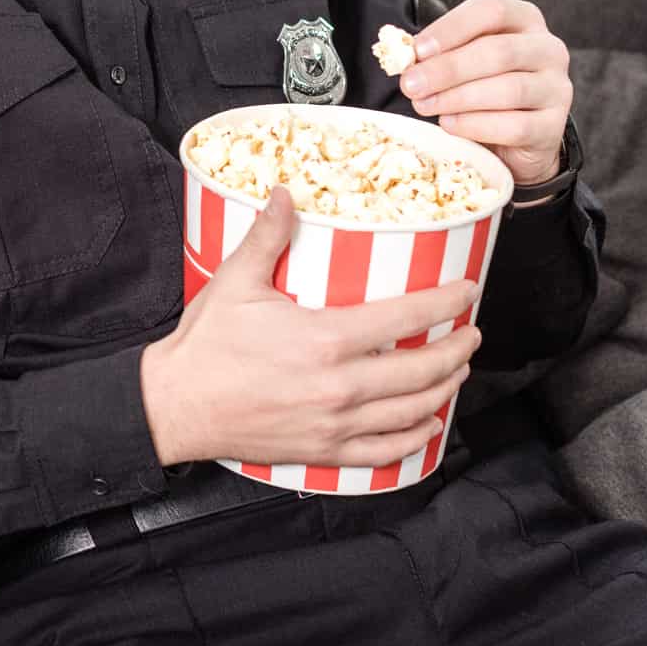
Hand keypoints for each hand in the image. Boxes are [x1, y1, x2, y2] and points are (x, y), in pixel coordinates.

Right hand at [142, 187, 482, 468]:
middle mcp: (339, 386)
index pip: (406, 317)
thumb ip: (267, 236)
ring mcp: (335, 423)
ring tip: (457, 371)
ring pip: (414, 410)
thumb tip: (285, 195)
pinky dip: (415, 436)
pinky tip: (426, 421)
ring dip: (445, 388)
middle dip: (457, 349)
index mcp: (325, 339)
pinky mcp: (324, 450)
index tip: (466, 292)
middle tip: (471, 333)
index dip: (445, 302)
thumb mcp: (235, 282)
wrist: (176, 405)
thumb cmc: (204, 347)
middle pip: (423, 368)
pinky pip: (386, 449)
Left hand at [401, 0, 571, 184]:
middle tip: (411, 85)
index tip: (417, 50)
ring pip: (507, 89)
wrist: (516, 137)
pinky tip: (449, 124)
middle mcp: (548, 49)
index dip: (451, 28)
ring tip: (424, 105)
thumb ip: (439, 52)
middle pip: (497, 52)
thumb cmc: (483, 87)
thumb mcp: (463, 60)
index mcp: (524, 20)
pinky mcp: (553, 126)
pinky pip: (514, 126)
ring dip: (457, 98)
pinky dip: (475, 125)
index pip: (490, 10)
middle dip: (447, 69)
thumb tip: (403, 55)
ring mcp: (556, 88)